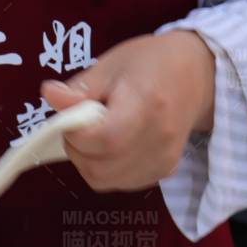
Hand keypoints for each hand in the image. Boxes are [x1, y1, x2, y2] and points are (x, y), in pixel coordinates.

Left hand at [39, 30, 215, 191]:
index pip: (102, 138)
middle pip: (100, 167)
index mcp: (147, 104)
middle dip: (77, 149)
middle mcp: (159, 138)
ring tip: (97, 134)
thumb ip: (80, 88)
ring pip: (105, 180)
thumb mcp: (112, 64)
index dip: (76, 133)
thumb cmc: (152, 63)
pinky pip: (120, 183)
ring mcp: (164, 160)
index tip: (71, 115)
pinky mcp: (165, 171)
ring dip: (88, 161)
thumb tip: (49, 96)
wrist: (197, 76)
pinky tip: (113, 146)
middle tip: (81, 125)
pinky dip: (105, 169)